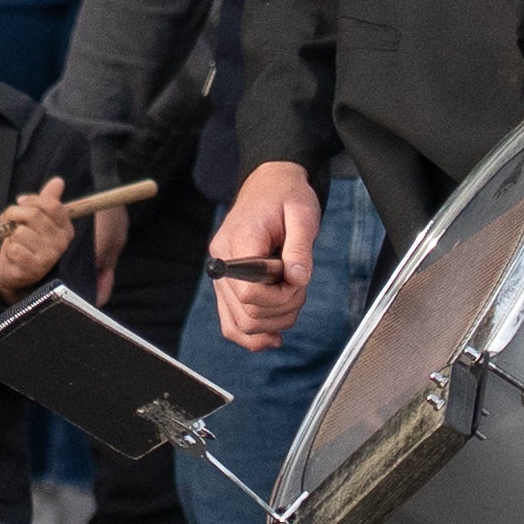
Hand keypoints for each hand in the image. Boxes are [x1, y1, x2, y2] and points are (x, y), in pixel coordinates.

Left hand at [0, 181, 75, 298]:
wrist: (14, 273)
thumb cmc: (26, 244)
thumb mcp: (37, 220)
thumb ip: (47, 201)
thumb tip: (58, 181)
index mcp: (65, 229)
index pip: (52, 205)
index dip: (32, 199)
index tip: (19, 200)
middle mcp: (61, 243)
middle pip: (33, 215)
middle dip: (13, 214)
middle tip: (6, 219)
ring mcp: (49, 257)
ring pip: (20, 232)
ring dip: (10, 235)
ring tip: (12, 242)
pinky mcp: (33, 269)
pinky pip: (14, 248)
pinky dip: (7, 249)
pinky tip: (12, 256)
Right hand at [212, 157, 319, 349]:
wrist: (269, 186)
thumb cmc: (286, 196)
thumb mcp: (303, 214)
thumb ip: (300, 249)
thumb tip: (297, 280)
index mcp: (238, 241)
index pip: (249, 291)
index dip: (280, 297)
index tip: (297, 279)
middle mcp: (222, 262)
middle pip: (246, 312)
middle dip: (282, 309)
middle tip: (299, 285)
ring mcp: (221, 277)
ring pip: (240, 325)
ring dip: (274, 323)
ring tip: (292, 298)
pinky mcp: (227, 287)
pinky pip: (231, 324)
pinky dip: (253, 336)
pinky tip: (275, 336)